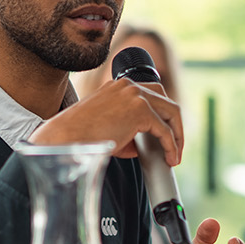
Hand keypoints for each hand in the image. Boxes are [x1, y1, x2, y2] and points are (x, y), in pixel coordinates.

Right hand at [28, 77, 182, 163]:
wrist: (67, 138)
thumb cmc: (81, 137)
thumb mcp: (108, 127)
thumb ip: (128, 131)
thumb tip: (143, 146)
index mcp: (119, 86)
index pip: (151, 94)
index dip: (162, 115)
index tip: (164, 134)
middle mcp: (129, 86)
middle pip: (166, 100)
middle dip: (174, 124)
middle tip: (174, 145)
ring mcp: (136, 95)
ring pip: (171, 112)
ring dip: (177, 134)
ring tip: (174, 154)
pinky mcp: (140, 111)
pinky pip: (165, 130)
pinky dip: (170, 145)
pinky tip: (169, 158)